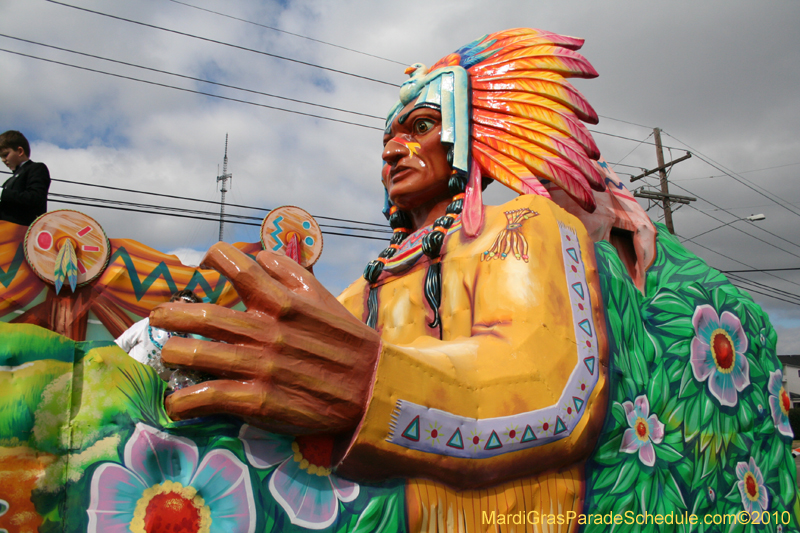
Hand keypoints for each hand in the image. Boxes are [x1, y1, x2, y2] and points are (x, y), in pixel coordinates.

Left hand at [149, 242, 380, 433]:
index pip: (239, 268)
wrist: (372, 389)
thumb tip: (260, 254)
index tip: (205, 262)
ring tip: (167, 354)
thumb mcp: (325, 299)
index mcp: (283, 303)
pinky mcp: (257, 400)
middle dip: (171, 314)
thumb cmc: (348, 343)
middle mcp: (266, 331)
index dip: (215, 258)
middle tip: (158, 316)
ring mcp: (259, 366)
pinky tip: (176, 403)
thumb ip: (291, 274)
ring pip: (196, 355)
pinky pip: (207, 398)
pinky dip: (184, 401)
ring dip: (172, 353)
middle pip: (203, 316)